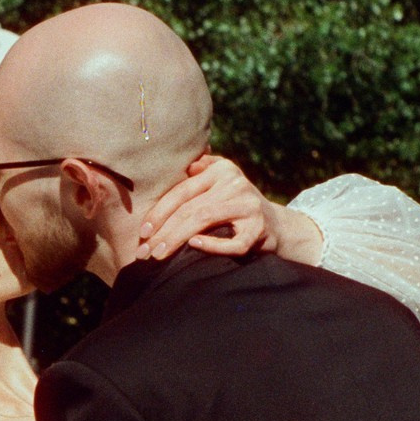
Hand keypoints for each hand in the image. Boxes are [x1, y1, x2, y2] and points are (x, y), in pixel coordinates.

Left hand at [136, 154, 278, 262]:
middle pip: (190, 208)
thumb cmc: (235, 204)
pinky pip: (232, 242)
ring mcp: (249, 206)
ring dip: (177, 239)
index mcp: (222, 170)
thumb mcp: (221, 181)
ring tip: (158, 255)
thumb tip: (183, 166)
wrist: (276, 224)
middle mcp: (236, 184)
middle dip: (163, 231)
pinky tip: (194, 245)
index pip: (183, 191)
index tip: (143, 231)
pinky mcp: (259, 229)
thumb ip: (201, 170)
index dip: (160, 211)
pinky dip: (213, 245)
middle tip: (143, 251)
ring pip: (205, 220)